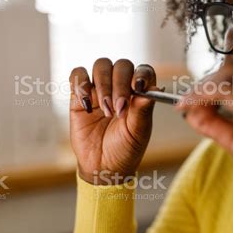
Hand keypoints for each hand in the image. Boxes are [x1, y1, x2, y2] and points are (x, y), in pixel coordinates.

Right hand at [69, 58, 158, 184]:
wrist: (102, 166)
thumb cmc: (125, 148)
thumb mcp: (138, 132)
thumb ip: (143, 109)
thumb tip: (154, 88)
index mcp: (140, 93)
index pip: (143, 71)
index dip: (141, 74)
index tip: (139, 87)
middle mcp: (121, 86)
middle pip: (122, 66)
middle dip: (120, 85)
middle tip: (118, 109)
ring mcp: (100, 89)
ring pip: (101, 65)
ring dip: (103, 86)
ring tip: (106, 111)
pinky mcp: (79, 95)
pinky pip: (78, 75)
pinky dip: (81, 84)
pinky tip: (87, 105)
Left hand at [176, 58, 232, 219]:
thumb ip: (218, 122)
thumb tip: (191, 108)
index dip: (215, 80)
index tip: (195, 97)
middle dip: (207, 82)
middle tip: (189, 104)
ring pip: (229, 73)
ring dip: (203, 88)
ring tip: (190, 110)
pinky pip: (226, 89)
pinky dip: (202, 94)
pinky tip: (189, 107)